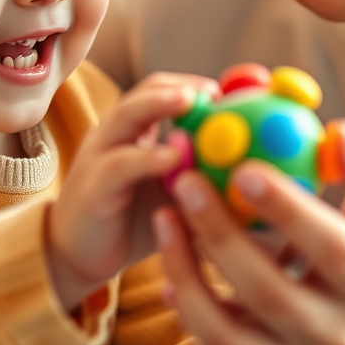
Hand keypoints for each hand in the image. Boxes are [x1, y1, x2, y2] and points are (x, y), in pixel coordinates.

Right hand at [47, 72, 218, 310]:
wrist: (81, 259)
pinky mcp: (93, 186)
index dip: (197, 85)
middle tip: (216, 91)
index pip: (165, 91)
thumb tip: (263, 178)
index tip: (236, 91)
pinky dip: (148, 157)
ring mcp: (101, 155)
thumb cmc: (136, 222)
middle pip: (145, 91)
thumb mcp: (177, 194)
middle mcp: (116, 134)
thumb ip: (207, 178)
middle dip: (181, 86)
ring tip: (193, 101)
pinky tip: (174, 158)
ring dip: (160, 104)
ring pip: (127, 115)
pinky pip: (120, 163)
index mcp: (137, 131)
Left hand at [152, 121, 344, 344]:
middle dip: (221, 235)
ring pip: (228, 328)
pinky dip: (185, 301)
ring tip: (164, 215)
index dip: (288, 211)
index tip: (245, 169)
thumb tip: (342, 136)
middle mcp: (340, 332)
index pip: (333, 249)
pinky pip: (214, 340)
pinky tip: (170, 258)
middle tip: (187, 182)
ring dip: (187, 269)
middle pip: (270, 292)